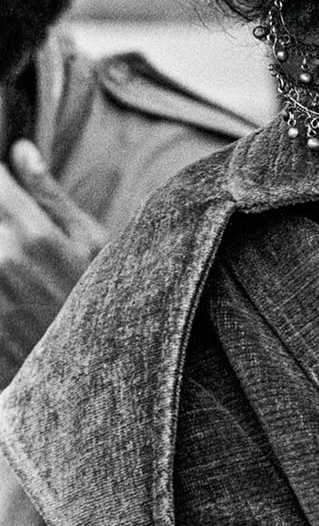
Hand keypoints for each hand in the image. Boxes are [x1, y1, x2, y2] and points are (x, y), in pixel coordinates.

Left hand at [0, 140, 106, 386]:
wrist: (95, 376)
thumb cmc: (101, 299)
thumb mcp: (92, 244)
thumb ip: (49, 195)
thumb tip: (20, 149)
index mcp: (32, 234)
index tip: (4, 178)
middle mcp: (1, 260)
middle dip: (0, 213)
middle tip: (18, 227)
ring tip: (18, 256)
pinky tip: (11, 278)